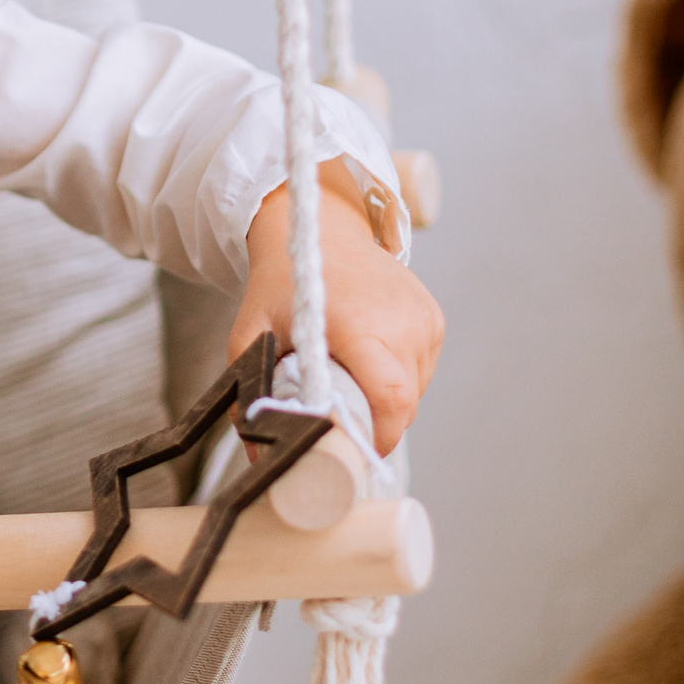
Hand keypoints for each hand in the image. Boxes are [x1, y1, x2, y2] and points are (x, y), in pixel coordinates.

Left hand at [229, 161, 442, 453]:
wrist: (321, 226)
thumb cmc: (284, 281)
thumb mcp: (252, 332)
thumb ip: (249, 391)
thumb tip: (256, 457)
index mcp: (358, 324)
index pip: (390, 396)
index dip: (378, 435)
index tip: (354, 452)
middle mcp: (401, 321)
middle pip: (404, 403)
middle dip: (374, 423)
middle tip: (339, 419)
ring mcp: (423, 319)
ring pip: (415, 391)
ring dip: (385, 401)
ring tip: (349, 381)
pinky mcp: (434, 318)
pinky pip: (421, 370)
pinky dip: (398, 378)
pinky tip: (368, 361)